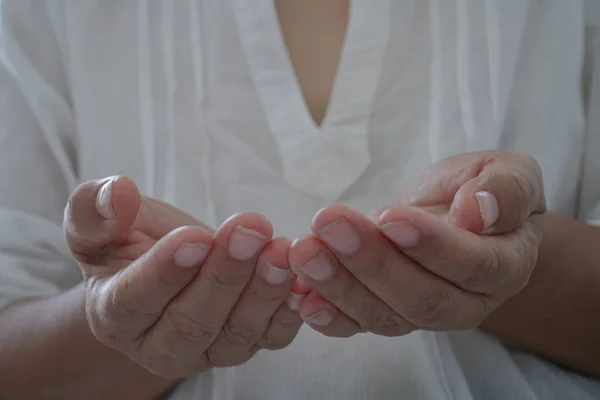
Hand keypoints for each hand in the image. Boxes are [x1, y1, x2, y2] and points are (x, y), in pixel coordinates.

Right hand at [65, 176, 301, 377]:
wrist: (167, 262)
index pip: (135, 300)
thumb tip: (116, 193)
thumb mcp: (98, 222)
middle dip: (225, 275)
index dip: (165, 271)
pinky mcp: (246, 344)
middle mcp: (159, 345)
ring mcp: (208, 350)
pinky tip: (303, 279)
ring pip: (237, 333)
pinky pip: (271, 337)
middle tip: (250, 231)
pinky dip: (290, 311)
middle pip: (192, 321)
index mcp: (115, 315)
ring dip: (263, 291)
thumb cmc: (129, 241)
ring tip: (281, 250)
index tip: (195, 238)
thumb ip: (95, 211)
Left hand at [288, 151, 545, 336]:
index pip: (471, 264)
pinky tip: (301, 299)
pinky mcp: (386, 313)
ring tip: (305, 252)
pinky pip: (358, 325)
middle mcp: (465, 302)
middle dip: (370, 262)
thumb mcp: (509, 172)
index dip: (430, 245)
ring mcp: (422, 313)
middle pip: (420, 296)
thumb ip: (507, 189)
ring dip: (339, 285)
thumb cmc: (483, 190)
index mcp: (504, 265)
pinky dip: (329, 316)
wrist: (461, 215)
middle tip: (329, 225)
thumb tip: (480, 210)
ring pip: (384, 314)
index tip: (390, 217)